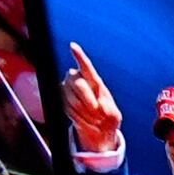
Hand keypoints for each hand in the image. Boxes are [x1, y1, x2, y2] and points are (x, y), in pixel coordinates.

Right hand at [62, 45, 128, 173]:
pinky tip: (85, 119)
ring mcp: (67, 90)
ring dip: (85, 112)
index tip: (72, 46)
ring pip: (72, 100)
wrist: (96, 128)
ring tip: (94, 118)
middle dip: (88, 100)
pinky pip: (67, 109)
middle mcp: (78, 81)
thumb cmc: (107, 117)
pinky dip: (78, 117)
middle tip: (97, 110)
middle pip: (78, 84)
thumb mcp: (113, 116)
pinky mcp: (60, 100)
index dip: (79, 56)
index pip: (86, 66)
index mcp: (94, 80)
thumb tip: (99, 106)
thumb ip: (108, 110)